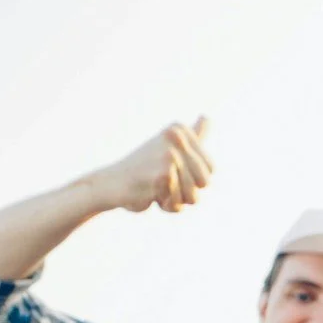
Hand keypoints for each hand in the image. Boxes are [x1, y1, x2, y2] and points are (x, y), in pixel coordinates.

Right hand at [87, 117, 214, 215]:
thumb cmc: (142, 169)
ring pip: (194, 196)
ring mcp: (170, 155)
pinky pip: (178, 203)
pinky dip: (166, 205)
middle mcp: (177, 137)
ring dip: (176, 200)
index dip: (195, 180)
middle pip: (205, 182)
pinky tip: (150, 195)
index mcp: (180, 129)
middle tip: (165, 183)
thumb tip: (207, 117)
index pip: (211, 169)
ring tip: (157, 188)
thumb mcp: (168, 148)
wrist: (111, 183)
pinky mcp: (163, 174)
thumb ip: (191, 136)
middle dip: (187, 192)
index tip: (174, 173)